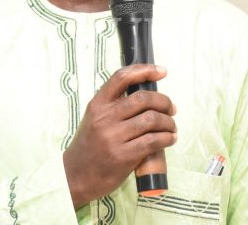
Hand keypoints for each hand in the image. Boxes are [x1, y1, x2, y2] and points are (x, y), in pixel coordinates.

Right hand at [62, 64, 176, 208]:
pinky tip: (170, 139)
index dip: (145, 70)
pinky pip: (153, 141)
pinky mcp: (124, 156)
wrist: (76, 175)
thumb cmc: (90, 145)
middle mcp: (105, 118)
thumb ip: (114, 105)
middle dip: (163, 101)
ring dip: (168, 122)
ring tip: (171, 126)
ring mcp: (114, 137)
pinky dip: (167, 138)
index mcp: (97, 104)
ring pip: (152, 119)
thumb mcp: (94, 118)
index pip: (122, 78)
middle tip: (171, 108)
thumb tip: (147, 95)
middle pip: (143, 98)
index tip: (161, 71)